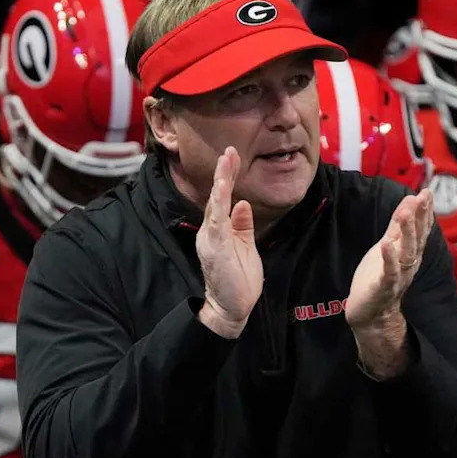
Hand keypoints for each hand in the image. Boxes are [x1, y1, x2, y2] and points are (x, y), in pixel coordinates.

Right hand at [195, 147, 262, 338]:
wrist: (231, 308)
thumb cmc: (238, 280)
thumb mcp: (245, 246)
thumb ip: (242, 225)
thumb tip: (244, 203)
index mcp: (219, 230)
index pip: (223, 198)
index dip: (228, 177)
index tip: (234, 156)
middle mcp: (211, 231)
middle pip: (216, 196)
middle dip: (224, 172)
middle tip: (230, 149)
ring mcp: (211, 238)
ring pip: (214, 204)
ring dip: (221, 181)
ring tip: (226, 160)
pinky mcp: (215, 248)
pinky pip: (216, 221)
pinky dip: (219, 203)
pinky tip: (223, 188)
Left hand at [345, 189, 433, 374]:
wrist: (370, 315)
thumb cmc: (378, 278)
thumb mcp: (388, 246)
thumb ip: (398, 225)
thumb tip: (411, 199)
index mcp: (409, 253)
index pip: (420, 230)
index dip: (424, 211)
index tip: (427, 191)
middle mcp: (408, 264)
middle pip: (417, 238)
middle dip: (420, 217)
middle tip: (423, 196)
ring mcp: (397, 277)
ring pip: (406, 253)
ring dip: (407, 232)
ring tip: (406, 212)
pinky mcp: (383, 288)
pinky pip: (389, 273)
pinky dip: (389, 259)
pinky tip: (385, 244)